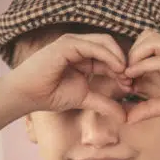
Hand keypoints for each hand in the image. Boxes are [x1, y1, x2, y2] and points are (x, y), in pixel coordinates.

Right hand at [3, 33, 129, 118]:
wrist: (28, 94)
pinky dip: (109, 56)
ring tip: (126, 76)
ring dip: (119, 58)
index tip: (132, 88)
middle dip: (125, 63)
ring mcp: (73, 43)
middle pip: (111, 47)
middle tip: (131, 81)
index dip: (124, 71)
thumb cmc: (51, 95)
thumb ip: (105, 104)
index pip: (110, 57)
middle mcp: (79, 47)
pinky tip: (118, 69)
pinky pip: (94, 46)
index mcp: (84, 58)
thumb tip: (126, 117)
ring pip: (105, 42)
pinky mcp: (67, 44)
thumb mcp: (85, 99)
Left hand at [123, 30, 159, 125]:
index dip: (132, 58)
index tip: (125, 80)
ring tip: (128, 76)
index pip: (147, 44)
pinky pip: (156, 59)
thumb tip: (129, 118)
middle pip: (146, 36)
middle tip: (125, 75)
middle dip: (131, 53)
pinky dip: (140, 66)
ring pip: (149, 40)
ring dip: (134, 56)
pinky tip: (133, 78)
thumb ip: (149, 108)